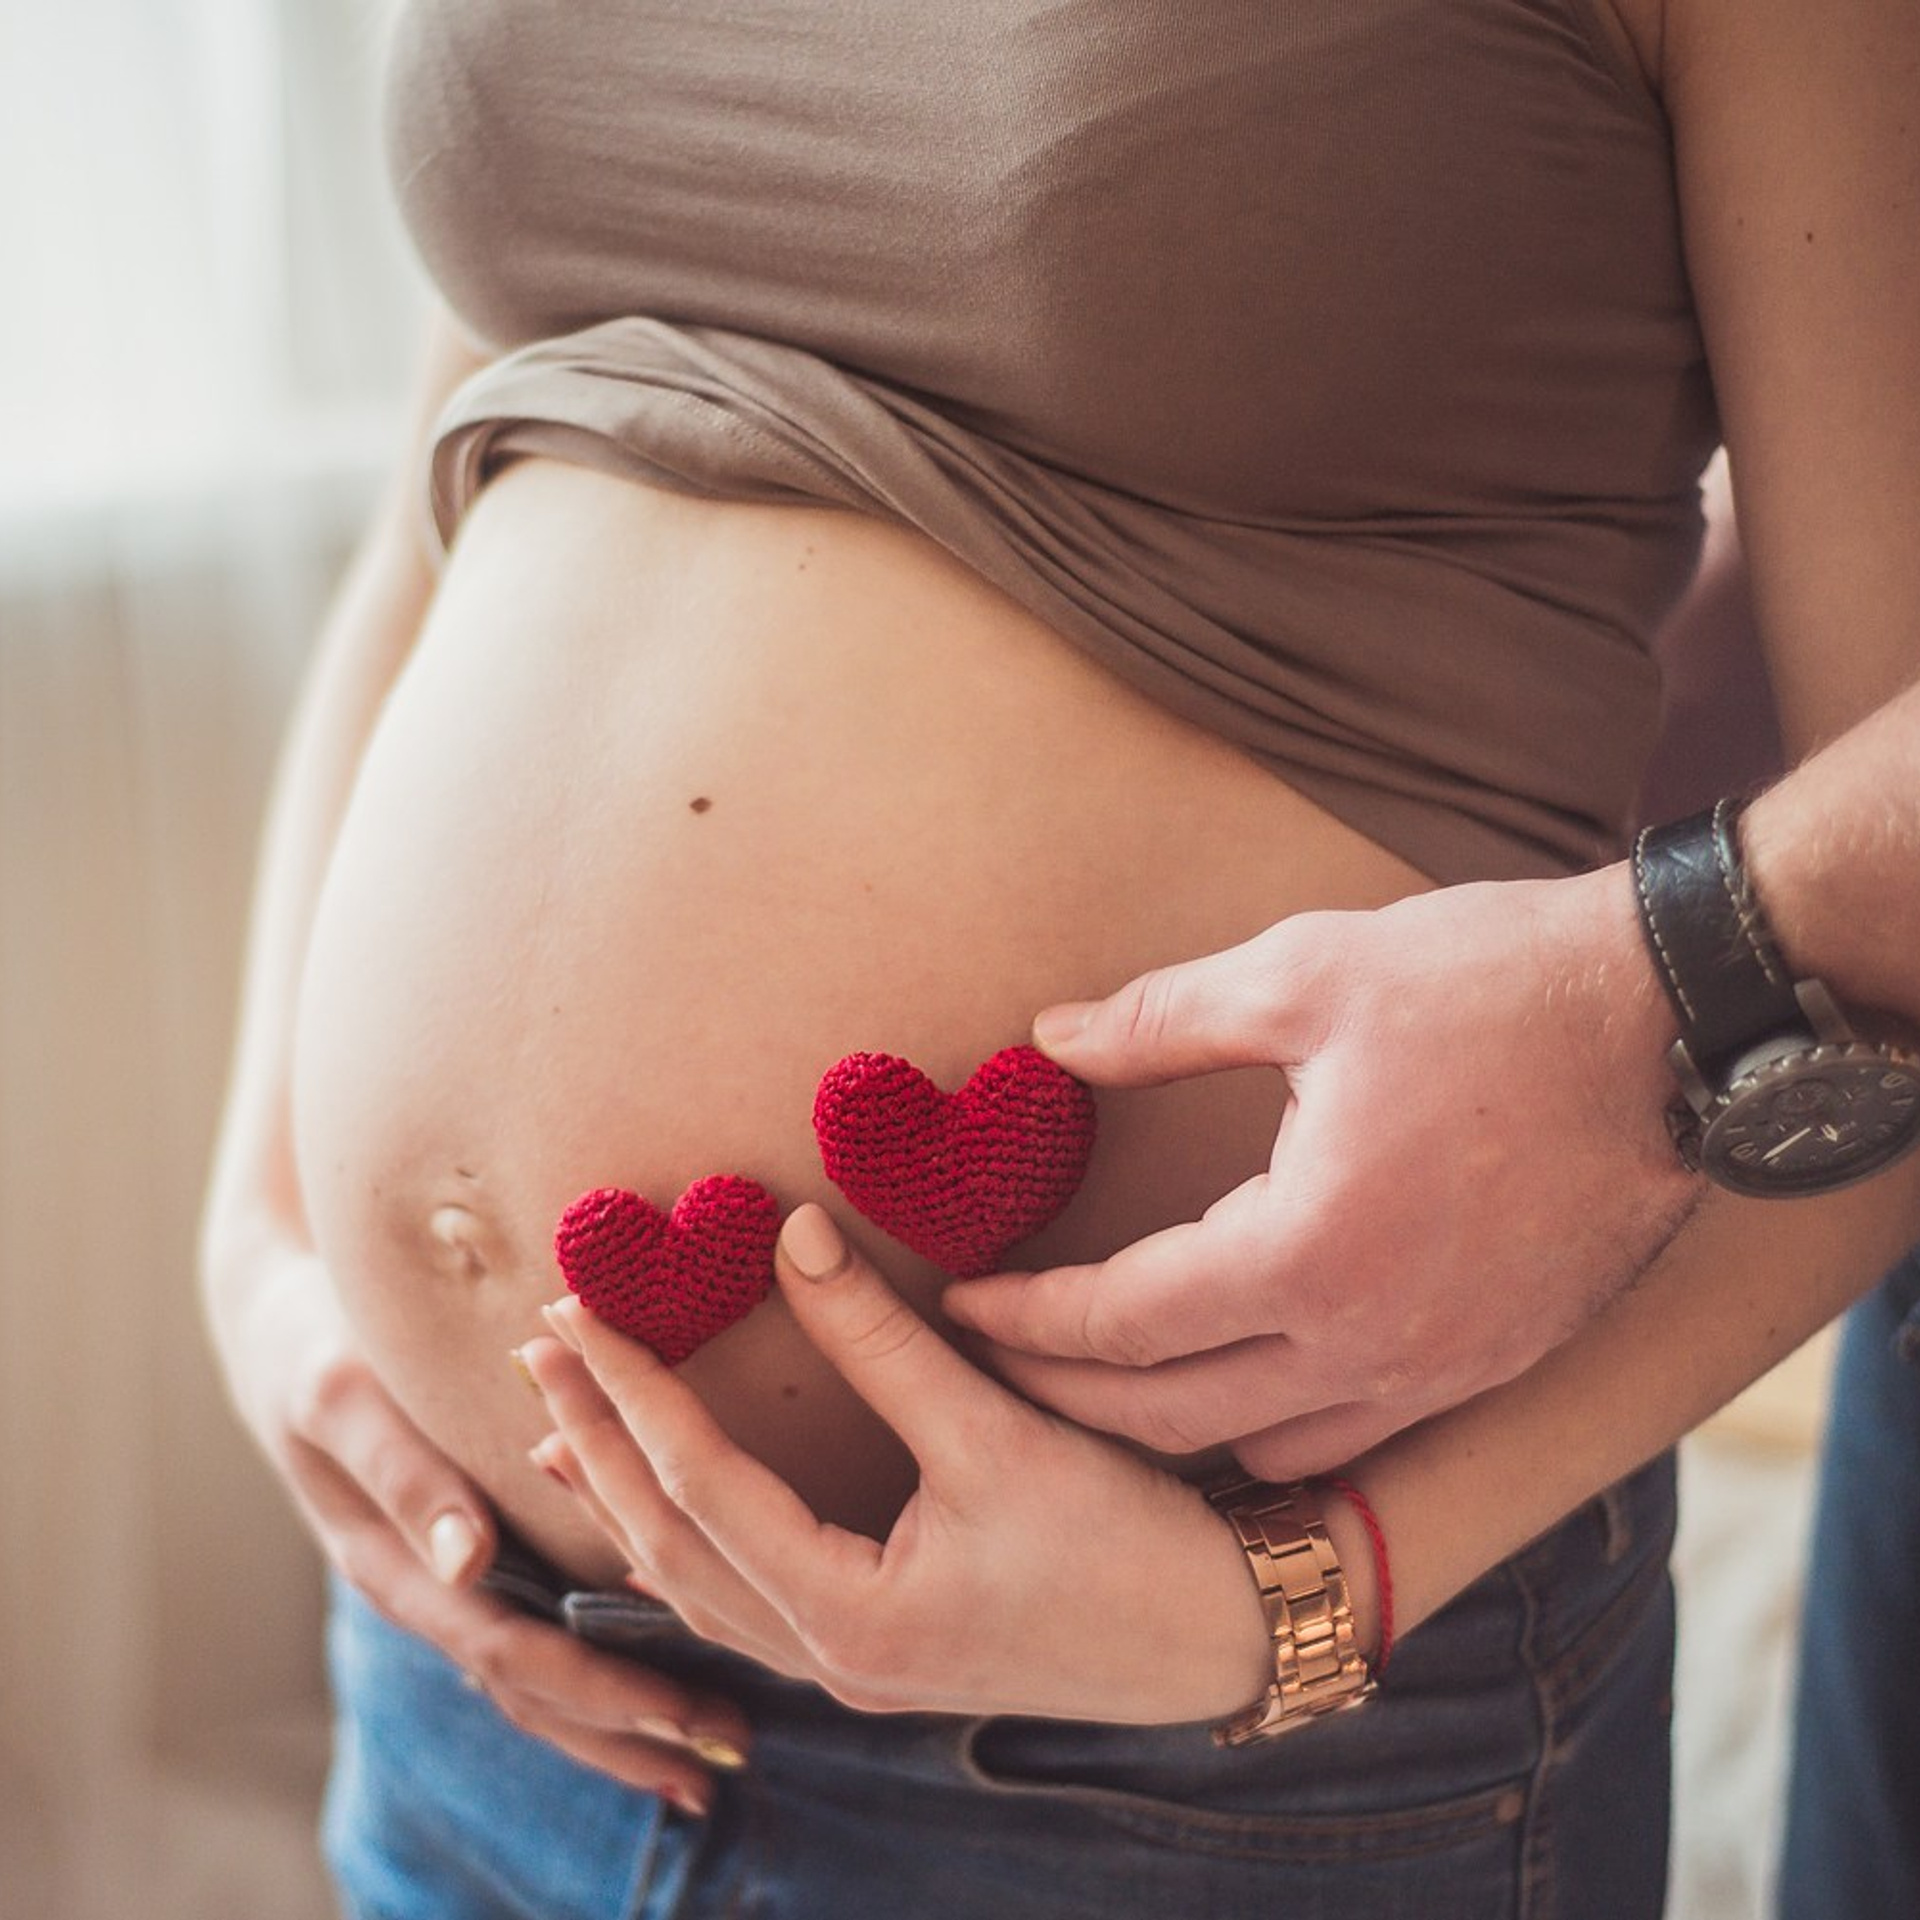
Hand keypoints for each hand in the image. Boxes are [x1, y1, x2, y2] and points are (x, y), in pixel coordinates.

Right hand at [211, 1241, 747, 1807]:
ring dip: (623, 1717)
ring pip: (538, 1674)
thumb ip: (404, 1473)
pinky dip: (601, 1662)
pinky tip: (671, 1671)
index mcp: (394, 1566)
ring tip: (715, 1747)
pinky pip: (540, 1627)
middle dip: (629, 1727)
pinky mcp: (474, 1556)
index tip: (679, 1714)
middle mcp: (426, 1590)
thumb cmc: (316, 1347)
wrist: (282, 1329)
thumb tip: (466, 1564)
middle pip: (533, 1688)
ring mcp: (447, 1581)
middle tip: (731, 1752)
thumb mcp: (344, 1395)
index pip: (508, 1652)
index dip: (596, 1687)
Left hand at [520, 1206, 1271, 1725]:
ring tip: (564, 1428)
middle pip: (670, 1544)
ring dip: (627, 1496)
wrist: (1224, 1638)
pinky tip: (665, 1505)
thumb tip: (794, 1234)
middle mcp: (830, 1658)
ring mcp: (850, 1667)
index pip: (700, 1486)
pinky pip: (738, 1599)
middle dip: (598, 1442)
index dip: (633, 1387)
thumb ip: (883, 1340)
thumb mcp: (1001, 1431)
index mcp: (850, 1614)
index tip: (576, 1307)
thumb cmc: (1126, 1543)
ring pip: (694, 1586)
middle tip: (538, 1351)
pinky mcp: (878, 1650)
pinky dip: (682, 1539)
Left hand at [943, 862, 1704, 1477]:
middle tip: (997, 1361)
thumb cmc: (1493, 987)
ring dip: (1166, 1430)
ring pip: (1266, 1452)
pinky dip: (1270, 1430)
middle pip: (1175, 1420)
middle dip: (1068, 1396)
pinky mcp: (1495, 1365)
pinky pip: (1354, 1438)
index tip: (965, 1304)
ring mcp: (1444, 1370)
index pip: (1123, 1325)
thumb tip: (1050, 1037)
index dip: (1028, 1321)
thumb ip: (1161, 1019)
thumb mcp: (1306, 973)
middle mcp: (1373, 1344)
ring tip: (1102, 1381)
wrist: (1677, 1023)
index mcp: (1308, 1253)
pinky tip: (1238, 1383)